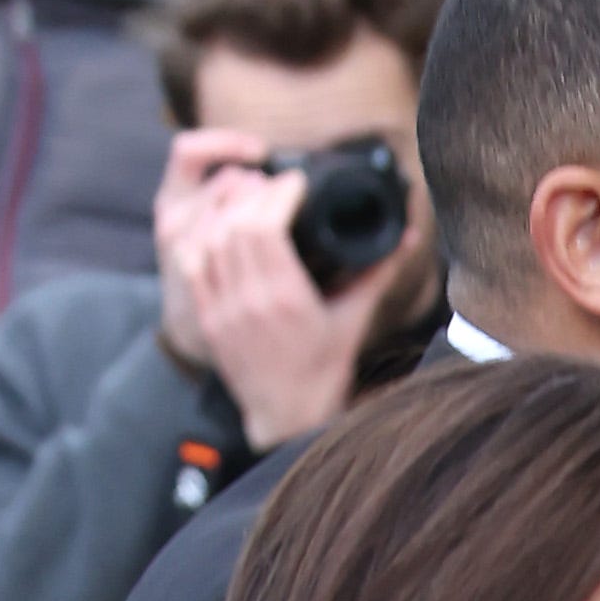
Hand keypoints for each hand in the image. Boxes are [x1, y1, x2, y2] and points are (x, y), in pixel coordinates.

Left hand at [152, 129, 373, 451]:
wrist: (288, 418)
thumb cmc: (323, 371)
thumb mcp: (354, 320)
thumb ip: (377, 273)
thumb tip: (408, 235)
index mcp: (285, 299)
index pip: (265, 225)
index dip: (278, 192)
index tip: (297, 182)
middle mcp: (249, 302)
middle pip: (235, 224)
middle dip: (253, 193)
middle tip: (272, 184)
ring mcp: (224, 311)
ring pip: (208, 237)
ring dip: (226, 209)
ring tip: (249, 198)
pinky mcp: (209, 318)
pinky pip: (191, 262)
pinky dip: (202, 234)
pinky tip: (221, 223)